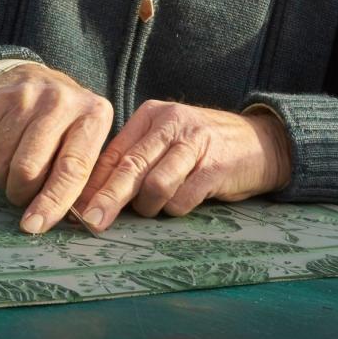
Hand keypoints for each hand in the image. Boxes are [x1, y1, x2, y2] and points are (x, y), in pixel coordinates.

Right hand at [0, 63, 113, 232]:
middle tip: (22, 196)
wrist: (26, 76)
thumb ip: (83, 176)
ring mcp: (24, 97)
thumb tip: (76, 221)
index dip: (53, 202)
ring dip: (2, 181)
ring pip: (2, 163)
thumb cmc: (63, 121)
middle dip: (21, 194)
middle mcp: (60, 101)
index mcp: (93, 115)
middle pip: (29, 169)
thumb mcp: (85, 138)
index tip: (36, 225)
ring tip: (12, 172)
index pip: (72, 169)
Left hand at [75, 100, 291, 230]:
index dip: (94, 184)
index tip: (76, 208)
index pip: (114, 152)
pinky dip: (177, 209)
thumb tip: (91, 198)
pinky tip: (184, 202)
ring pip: (155, 185)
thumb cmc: (203, 150)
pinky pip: (183, 198)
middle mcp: (171, 122)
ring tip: (157, 208)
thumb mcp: (166, 143)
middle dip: (109, 199)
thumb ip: (135, 161)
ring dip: (150, 207)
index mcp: (152, 115)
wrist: (261, 144)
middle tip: (92, 223)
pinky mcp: (215, 164)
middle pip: (130, 167)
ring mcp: (195, 142)